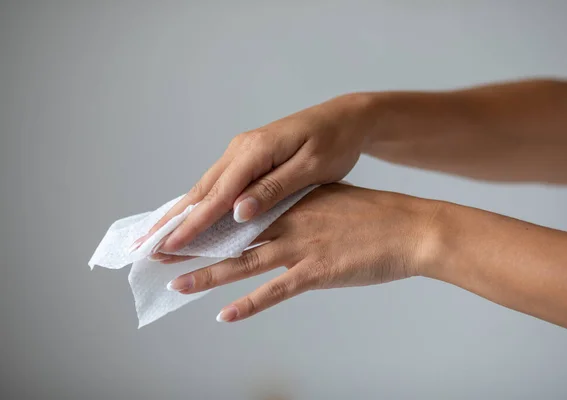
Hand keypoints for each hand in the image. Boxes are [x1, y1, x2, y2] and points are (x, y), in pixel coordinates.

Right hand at [131, 94, 371, 253]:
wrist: (345, 119)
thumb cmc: (334, 142)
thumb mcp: (310, 168)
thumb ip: (273, 190)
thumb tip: (238, 214)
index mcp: (256, 151)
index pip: (218, 194)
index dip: (192, 224)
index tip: (169, 246)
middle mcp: (242, 149)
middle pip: (201, 190)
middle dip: (173, 220)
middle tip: (145, 246)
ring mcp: (243, 152)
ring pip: (206, 187)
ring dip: (181, 213)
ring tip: (158, 236)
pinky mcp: (249, 158)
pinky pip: (219, 184)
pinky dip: (200, 203)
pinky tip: (189, 216)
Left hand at [162, 184, 439, 321]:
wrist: (410, 229)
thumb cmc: (376, 216)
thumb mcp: (332, 201)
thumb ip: (303, 207)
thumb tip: (281, 214)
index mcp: (292, 201)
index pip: (240, 212)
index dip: (208, 221)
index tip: (182, 226)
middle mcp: (289, 221)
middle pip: (232, 236)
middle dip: (194, 245)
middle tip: (161, 253)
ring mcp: (301, 246)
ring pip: (244, 263)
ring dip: (208, 275)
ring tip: (178, 283)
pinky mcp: (316, 272)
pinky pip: (275, 291)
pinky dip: (248, 305)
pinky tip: (224, 315)